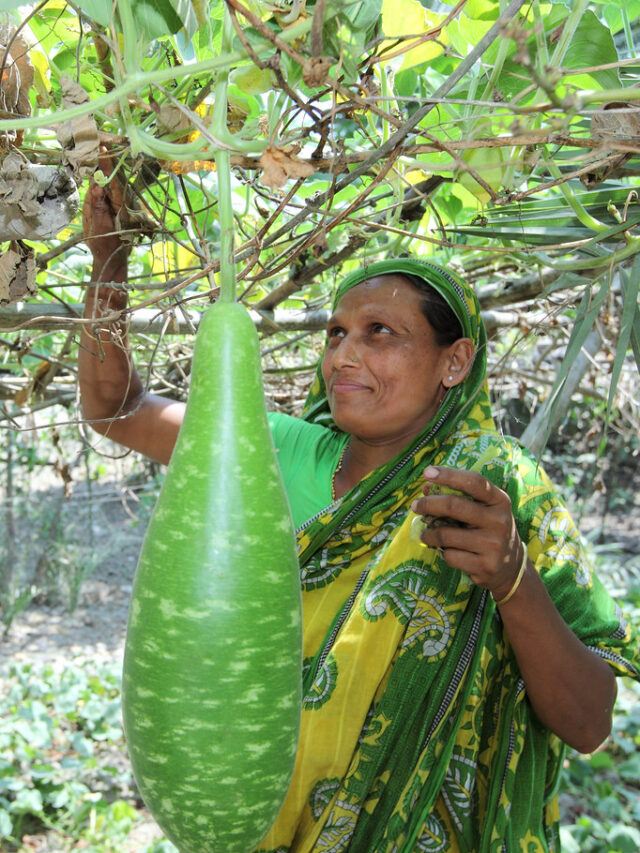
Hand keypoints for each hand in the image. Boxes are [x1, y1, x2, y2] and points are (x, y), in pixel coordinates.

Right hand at [82, 155, 129, 280]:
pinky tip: (97, 167)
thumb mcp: (98, 227)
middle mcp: (126, 202)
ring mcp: (123, 202)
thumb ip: (97, 206)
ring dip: (104, 167)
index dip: (107, 166)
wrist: (111, 256)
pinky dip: (104, 177)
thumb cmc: (104, 243)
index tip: (101, 150)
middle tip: (96, 142)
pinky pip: (111, 187)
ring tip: (96, 151)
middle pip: (115, 177)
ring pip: (113, 181)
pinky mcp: (118, 203)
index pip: (114, 182)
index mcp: (123, 208)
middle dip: (106, 161)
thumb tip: (97, 185)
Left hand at [411, 465, 525, 600]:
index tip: (427, 472)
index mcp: (499, 501)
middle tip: (416, 506)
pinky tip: (446, 551)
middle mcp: (499, 521)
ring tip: (426, 535)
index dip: (449, 475)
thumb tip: (427, 488)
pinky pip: (450, 556)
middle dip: (429, 504)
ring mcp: (493, 544)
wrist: (511, 567)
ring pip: (446, 534)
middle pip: (455, 506)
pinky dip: (442, 552)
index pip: (474, 482)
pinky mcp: (485, 566)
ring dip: (429, 534)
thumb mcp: (483, 510)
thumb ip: (459, 497)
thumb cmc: (488, 530)